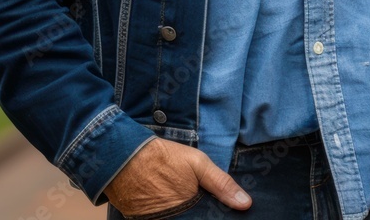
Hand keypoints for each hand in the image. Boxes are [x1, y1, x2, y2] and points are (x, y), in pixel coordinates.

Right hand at [104, 137, 251, 215]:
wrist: (123, 157)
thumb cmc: (164, 158)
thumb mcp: (198, 164)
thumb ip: (221, 184)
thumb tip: (246, 204)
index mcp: (187, 213)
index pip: (205, 219)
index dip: (211, 216)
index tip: (220, 212)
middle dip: (196, 214)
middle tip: (191, 198)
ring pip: (175, 219)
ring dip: (181, 212)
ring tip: (176, 196)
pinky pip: (158, 219)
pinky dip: (165, 213)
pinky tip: (165, 200)